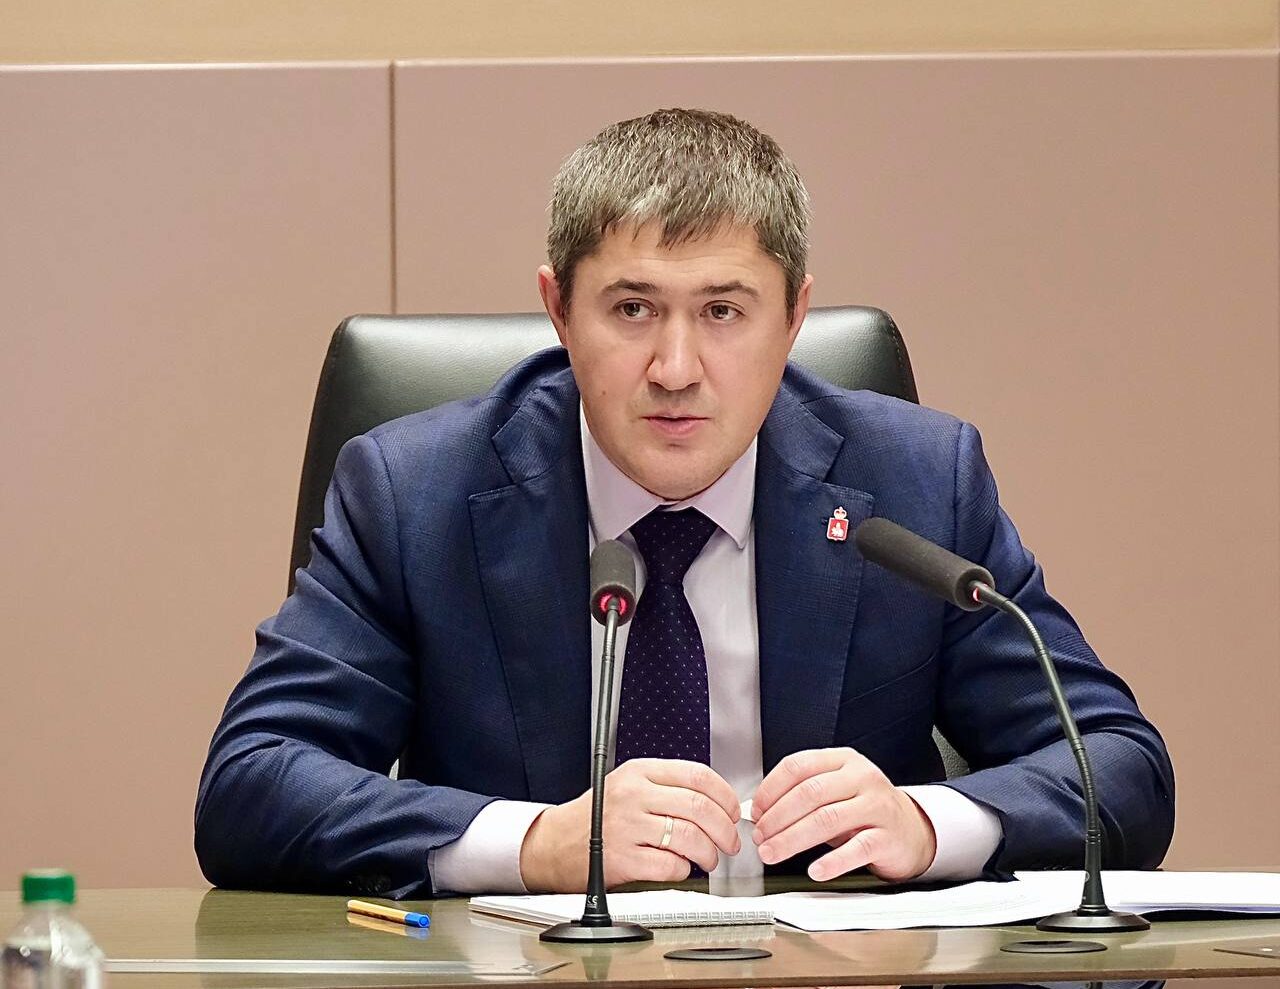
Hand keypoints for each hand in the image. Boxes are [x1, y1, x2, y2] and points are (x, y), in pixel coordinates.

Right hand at [519, 759, 741, 891]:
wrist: (554, 843)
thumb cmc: (596, 817)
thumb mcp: (628, 786)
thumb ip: (667, 788)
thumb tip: (717, 804)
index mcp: (639, 772)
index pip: (697, 775)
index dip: (725, 796)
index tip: (733, 811)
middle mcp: (633, 795)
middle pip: (698, 807)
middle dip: (724, 829)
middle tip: (730, 842)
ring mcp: (627, 826)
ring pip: (689, 837)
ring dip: (708, 853)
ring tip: (708, 859)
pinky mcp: (623, 858)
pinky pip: (670, 865)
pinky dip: (683, 870)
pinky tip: (679, 868)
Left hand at [751, 747, 935, 881]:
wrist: (912, 830)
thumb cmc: (864, 811)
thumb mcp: (836, 791)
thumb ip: (803, 795)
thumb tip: (760, 813)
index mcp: (842, 760)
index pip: (798, 766)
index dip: (770, 789)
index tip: (755, 811)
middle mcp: (861, 777)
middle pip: (809, 794)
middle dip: (777, 818)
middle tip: (760, 837)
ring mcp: (877, 805)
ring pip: (827, 819)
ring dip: (792, 839)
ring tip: (773, 853)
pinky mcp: (888, 836)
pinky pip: (857, 848)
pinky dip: (832, 862)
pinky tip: (815, 871)